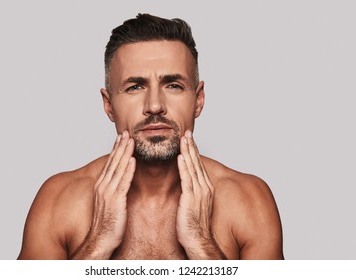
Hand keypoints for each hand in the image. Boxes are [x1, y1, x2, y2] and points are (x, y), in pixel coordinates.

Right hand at [70, 131, 134, 258]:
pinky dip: (128, 170)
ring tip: (131, 140)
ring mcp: (108, 193)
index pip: (110, 164)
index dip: (116, 150)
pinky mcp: (116, 201)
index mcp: (102, 186)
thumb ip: (114, 190)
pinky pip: (123, 183)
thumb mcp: (109, 204)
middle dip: (120, 146)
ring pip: (118, 169)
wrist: (100, 241)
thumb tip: (120, 182)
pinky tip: (133, 160)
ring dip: (125, 153)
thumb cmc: (106, 224)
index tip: (122, 137)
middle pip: (113, 162)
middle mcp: (103, 187)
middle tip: (126, 132)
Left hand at [176, 130, 224, 258]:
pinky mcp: (191, 199)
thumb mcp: (194, 204)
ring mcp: (199, 192)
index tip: (188, 140)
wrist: (198, 241)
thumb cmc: (195, 225)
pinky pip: (187, 179)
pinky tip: (180, 156)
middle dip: (191, 147)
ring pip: (192, 167)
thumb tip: (186, 184)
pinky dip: (184, 167)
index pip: (198, 165)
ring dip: (187, 152)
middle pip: (197, 163)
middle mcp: (204, 187)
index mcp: (206, 188)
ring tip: (183, 138)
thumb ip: (191, 192)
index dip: (193, 151)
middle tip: (186, 132)